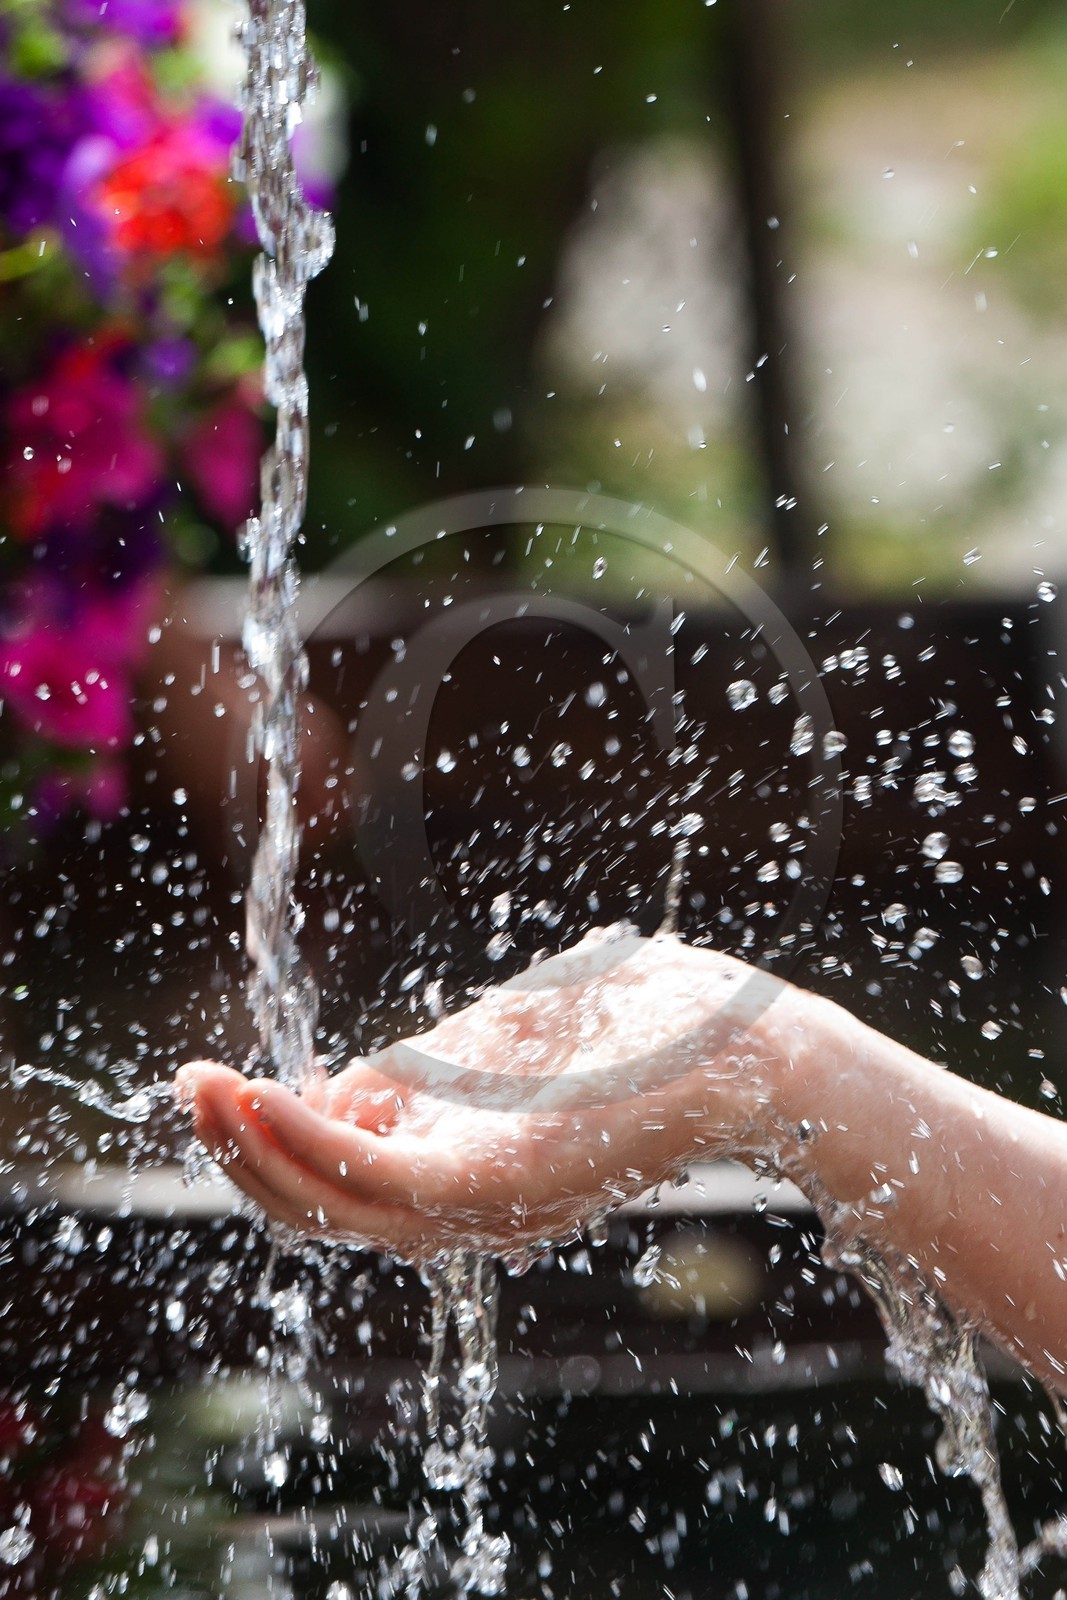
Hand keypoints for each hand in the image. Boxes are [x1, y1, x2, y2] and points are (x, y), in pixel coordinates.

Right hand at [176, 929, 793, 1262]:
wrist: (747, 1046)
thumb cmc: (634, 1032)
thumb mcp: (499, 1047)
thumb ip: (419, 1075)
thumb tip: (334, 1089)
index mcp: (464, 1172)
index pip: (345, 1180)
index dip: (273, 1140)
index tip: (226, 1081)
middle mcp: (467, 1205)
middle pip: (327, 1209)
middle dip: (245, 1154)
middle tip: (188, 1086)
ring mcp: (485, 1201)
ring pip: (342, 1209)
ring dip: (258, 1152)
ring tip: (203, 1092)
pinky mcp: (504, 1184)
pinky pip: (385, 1184)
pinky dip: (314, 1147)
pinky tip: (266, 1100)